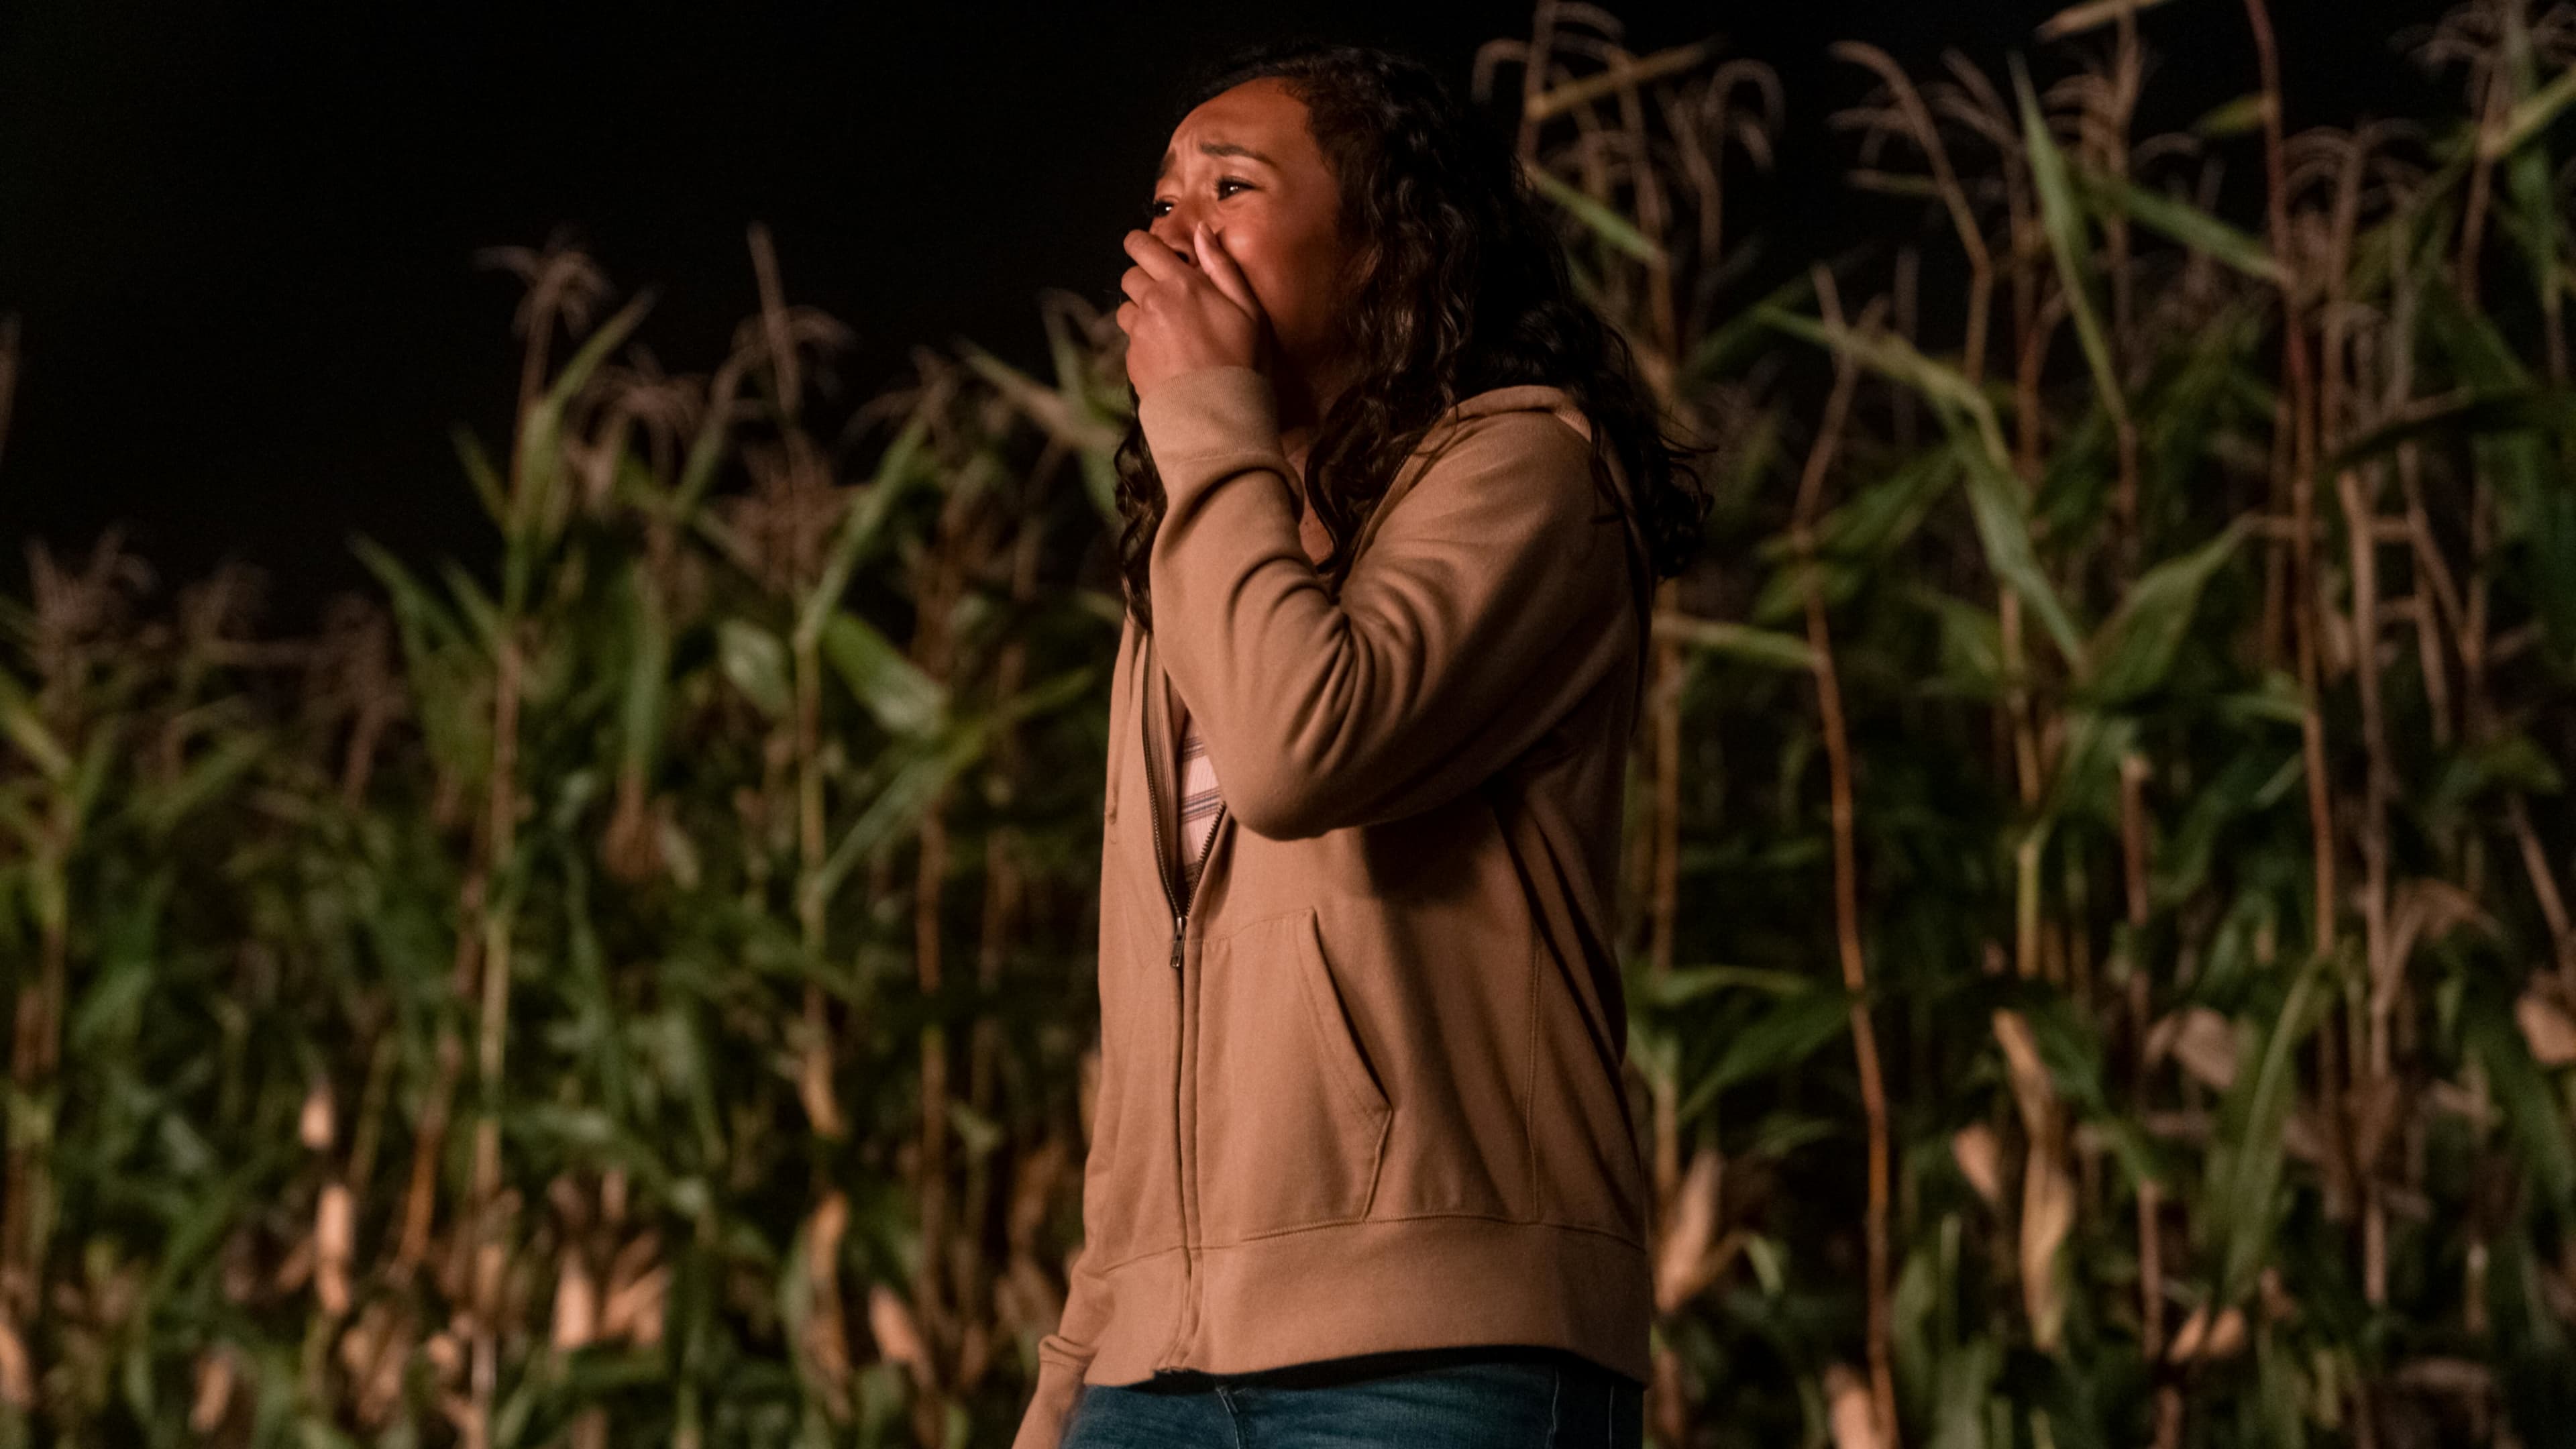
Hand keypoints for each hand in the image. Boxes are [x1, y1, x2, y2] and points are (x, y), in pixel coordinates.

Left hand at [1116, 222, 1270, 402]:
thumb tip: (1202, 232)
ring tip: (1168, 331)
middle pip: (1130, 276)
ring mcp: (1139, 333)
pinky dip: (1143, 343)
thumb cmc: (1242, 361)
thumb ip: (1222, 266)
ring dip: (1141, 312)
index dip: (1140, 243)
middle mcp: (1153, 302)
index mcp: (1181, 283)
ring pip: (1126, 309)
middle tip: (1167, 296)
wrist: (1218, 416)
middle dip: (1144, 280)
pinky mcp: (1131, 360)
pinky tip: (1168, 358)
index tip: (1144, 248)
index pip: (1142, 246)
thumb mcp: (1248, 309)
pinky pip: (1130, 341)